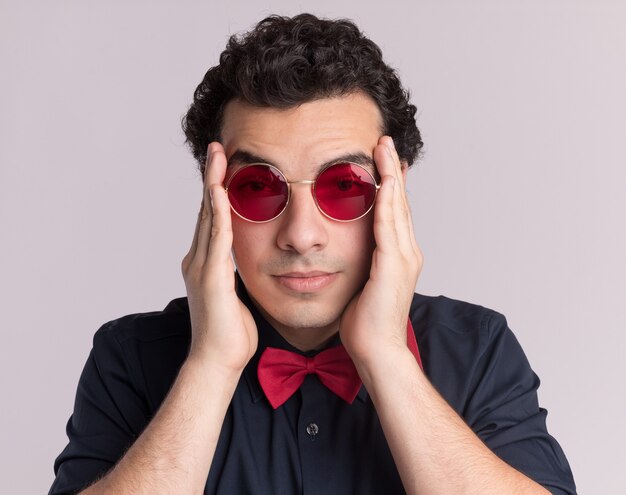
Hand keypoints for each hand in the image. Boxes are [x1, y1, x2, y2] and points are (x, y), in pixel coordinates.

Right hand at [181, 142, 257, 371]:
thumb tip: (242, 265)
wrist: (217, 362)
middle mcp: (198, 260)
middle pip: (205, 209)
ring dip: (212, 184)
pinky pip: (215, 238)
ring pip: (207, 216)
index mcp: (205, 264)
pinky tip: (219, 190)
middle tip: (217, 148)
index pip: (212, 218)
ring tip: (217, 156)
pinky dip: (217, 212)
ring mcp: (201, 267)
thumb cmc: (230, 335)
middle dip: (211, 177)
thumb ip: (234, 276)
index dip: (216, 190)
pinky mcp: (210, 277)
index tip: (224, 165)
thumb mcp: (235, 296)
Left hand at [339, 136, 422, 365]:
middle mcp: (406, 253)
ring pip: (397, 207)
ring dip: (390, 175)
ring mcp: (404, 258)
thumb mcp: (362, 285)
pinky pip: (389, 226)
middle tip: (385, 143)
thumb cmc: (366, 324)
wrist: (377, 351)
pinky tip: (383, 180)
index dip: (389, 184)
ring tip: (383, 149)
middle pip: (399, 202)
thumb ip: (362, 263)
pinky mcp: (394, 266)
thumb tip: (349, 252)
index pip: (394, 211)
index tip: (382, 161)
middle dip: (392, 170)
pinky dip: (387, 201)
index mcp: (398, 256)